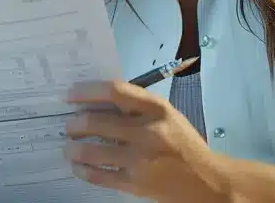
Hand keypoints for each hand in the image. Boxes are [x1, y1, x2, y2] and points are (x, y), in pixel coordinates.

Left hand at [63, 80, 228, 202]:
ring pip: (92, 151)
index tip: (71, 95)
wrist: (206, 180)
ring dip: (73, 148)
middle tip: (69, 126)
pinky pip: (99, 176)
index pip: (115, 91)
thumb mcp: (166, 115)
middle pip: (96, 122)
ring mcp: (140, 159)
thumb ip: (136, 106)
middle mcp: (148, 131)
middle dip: (74, 124)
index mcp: (157, 109)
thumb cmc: (181, 143)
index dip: (87, 91)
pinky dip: (82, 170)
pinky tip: (78, 166)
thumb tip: (94, 101)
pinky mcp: (136, 183)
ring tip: (69, 147)